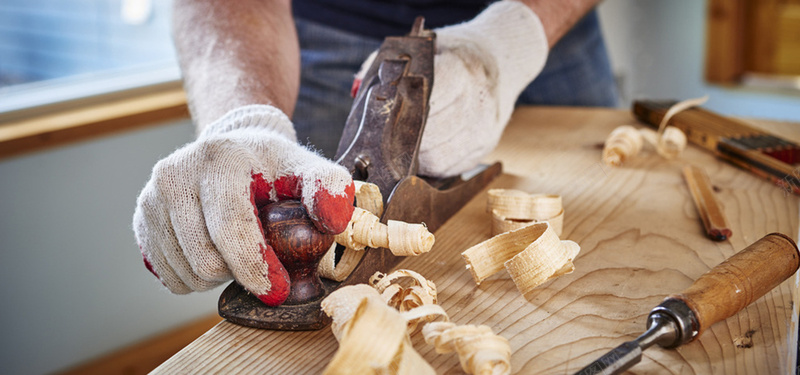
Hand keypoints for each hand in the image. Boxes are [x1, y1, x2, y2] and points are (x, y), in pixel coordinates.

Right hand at [133, 105, 353, 305]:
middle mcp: (175, 174)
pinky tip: (214, 253)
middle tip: (261, 259)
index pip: (230, 226)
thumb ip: (329, 189)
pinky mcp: (141, 220)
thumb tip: (333, 218)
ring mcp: (151, 197)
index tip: (276, 290)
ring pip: (186, 273)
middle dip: (239, 272)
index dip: (254, 266)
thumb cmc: (275, 168)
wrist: (234, 151)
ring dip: (219, 276)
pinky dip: (197, 279)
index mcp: (219, 159)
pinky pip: (169, 277)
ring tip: (237, 251)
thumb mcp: (309, 169)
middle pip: (205, 259)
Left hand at [355, 1, 548, 176]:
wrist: (503, 58)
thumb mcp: (425, 46)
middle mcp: (477, 101)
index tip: (380, 119)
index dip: (397, 116)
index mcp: (461, 70)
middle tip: (381, 141)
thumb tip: (358, 91)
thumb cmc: (455, 53)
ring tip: (398, 148)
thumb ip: (390, 62)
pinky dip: (428, 165)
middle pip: (427, 136)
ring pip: (436, 158)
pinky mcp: (485, 146)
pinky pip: (448, 167)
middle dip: (400, 142)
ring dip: (411, 158)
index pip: (422, 103)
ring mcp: (484, 127)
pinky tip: (419, 152)